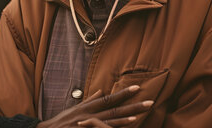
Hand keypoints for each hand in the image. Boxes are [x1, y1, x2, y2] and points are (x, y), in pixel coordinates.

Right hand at [36, 85, 152, 127]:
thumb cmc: (61, 121)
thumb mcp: (76, 108)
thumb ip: (90, 100)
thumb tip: (101, 91)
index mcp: (89, 107)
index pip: (110, 98)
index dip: (124, 93)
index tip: (137, 88)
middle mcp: (91, 114)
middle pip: (116, 108)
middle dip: (133, 104)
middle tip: (150, 101)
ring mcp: (90, 124)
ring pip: (113, 119)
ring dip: (128, 115)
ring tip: (142, 112)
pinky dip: (117, 126)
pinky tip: (129, 124)